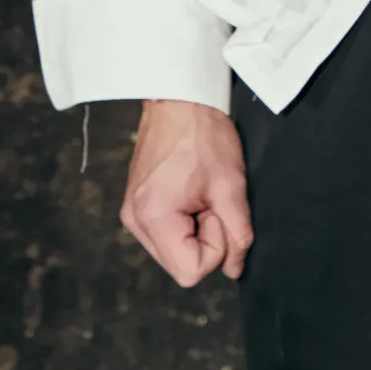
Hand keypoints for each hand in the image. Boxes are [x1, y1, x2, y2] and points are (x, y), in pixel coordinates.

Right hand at [120, 99, 252, 287]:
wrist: (178, 97)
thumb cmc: (203, 134)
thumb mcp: (230, 184)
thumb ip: (237, 232)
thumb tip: (234, 269)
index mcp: (154, 219)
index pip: (191, 272)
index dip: (216, 247)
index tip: (217, 210)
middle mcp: (135, 222)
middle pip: (180, 264)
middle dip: (206, 239)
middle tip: (210, 199)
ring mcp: (132, 213)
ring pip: (174, 250)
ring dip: (196, 230)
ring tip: (200, 192)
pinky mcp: (136, 204)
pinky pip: (166, 232)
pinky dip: (184, 221)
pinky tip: (190, 192)